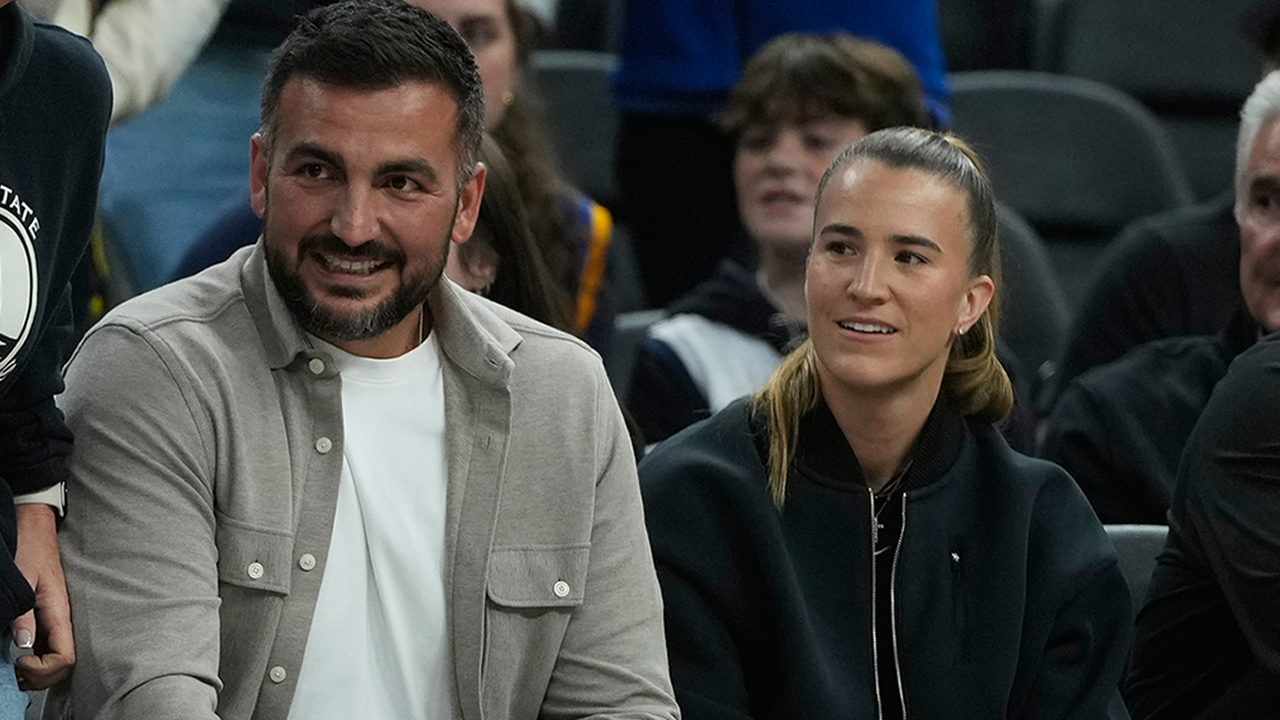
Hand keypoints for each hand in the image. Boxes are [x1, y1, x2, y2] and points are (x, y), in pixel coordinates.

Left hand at [11, 504, 73, 689]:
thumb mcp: (21, 580)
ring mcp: (57, 620)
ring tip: (16, 670)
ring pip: (60, 660)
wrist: (35, 528)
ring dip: (40, 673)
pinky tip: (21, 659)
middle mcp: (62, 620)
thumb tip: (24, 645)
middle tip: (15, 672)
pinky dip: (37, 662)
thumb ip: (23, 614)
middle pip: (65, 666)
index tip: (18, 662)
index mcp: (59, 612)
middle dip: (41, 677)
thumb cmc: (29, 548)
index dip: (43, 669)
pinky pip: (51, 649)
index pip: (64, 657)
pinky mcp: (49, 617)